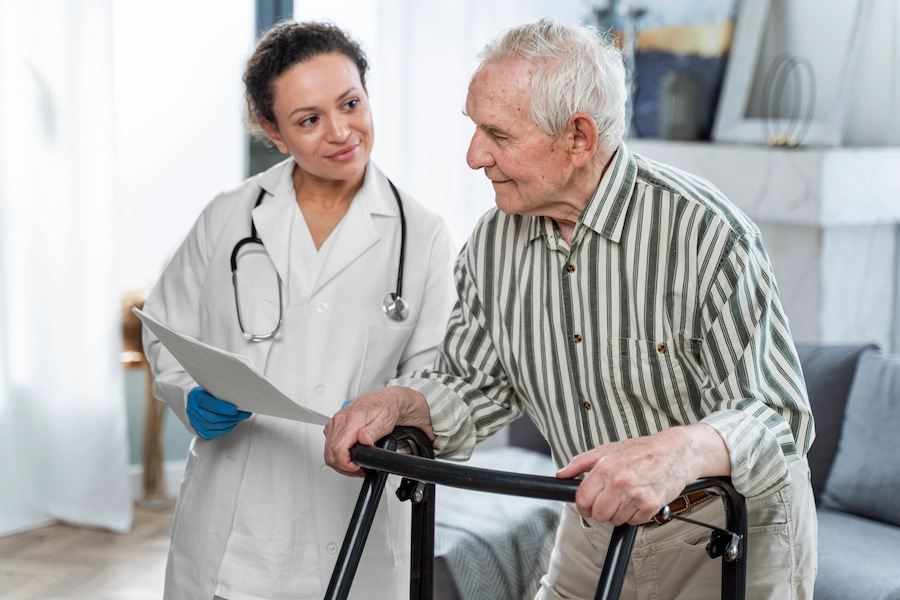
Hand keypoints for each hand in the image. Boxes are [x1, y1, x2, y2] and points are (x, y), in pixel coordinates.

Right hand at [186, 387, 251, 439]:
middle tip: (245, 413)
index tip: (235, 409)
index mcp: (196, 397)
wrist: (193, 404)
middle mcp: (194, 412)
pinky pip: (218, 432)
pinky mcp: (202, 432)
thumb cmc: (205, 393)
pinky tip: (235, 421)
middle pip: (215, 417)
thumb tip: (238, 394)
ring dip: (232, 422)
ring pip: (218, 426)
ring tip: (243, 416)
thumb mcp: (209, 388)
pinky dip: (229, 427)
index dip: (222, 408)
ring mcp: (197, 424)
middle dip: (232, 416)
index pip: (209, 404)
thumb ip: (219, 391)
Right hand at [324, 386, 433, 477]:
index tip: (356, 466)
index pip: (338, 448)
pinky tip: (349, 456)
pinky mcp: (334, 425)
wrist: (385, 399)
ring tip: (355, 465)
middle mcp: (340, 420)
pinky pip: (329, 444)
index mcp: (352, 420)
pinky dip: (336, 454)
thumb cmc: (386, 408)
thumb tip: (364, 440)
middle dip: (343, 467)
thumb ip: (373, 431)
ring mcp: (335, 422)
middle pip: (330, 453)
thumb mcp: (385, 421)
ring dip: (339, 462)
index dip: (345, 463)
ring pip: (328, 451)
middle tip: (358, 469)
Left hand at [555, 424, 729, 525]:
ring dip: (619, 513)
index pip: (582, 499)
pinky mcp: (650, 505)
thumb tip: (562, 474)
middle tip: (610, 500)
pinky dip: (635, 515)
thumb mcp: (608, 449)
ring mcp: (635, 495)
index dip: (582, 506)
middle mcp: (619, 482)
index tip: (587, 505)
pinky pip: (634, 522)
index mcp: (605, 468)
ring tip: (627, 496)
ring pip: (615, 520)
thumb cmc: (642, 450)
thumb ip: (581, 462)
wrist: (676, 452)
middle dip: (601, 511)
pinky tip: (639, 500)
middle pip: (597, 514)